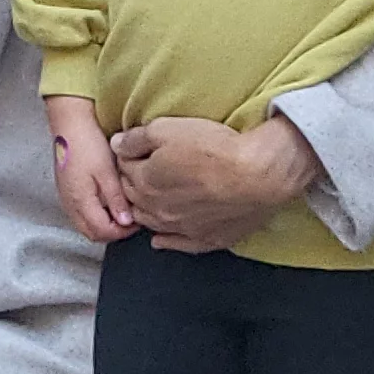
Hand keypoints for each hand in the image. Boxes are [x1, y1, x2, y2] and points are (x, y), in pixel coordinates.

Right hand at [44, 97, 135, 243]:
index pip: (102, 231)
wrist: (69, 123)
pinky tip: (109, 201)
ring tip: (122, 209)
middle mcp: (70, 204)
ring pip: (87, 225)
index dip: (122, 232)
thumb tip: (126, 222)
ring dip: (105, 224)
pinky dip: (98, 215)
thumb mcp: (106, 171)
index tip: (138, 221)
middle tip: (132, 219)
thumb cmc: (87, 143)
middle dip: (114, 232)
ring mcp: (67, 198)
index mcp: (79, 201)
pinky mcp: (68, 191)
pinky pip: (83, 214)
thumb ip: (116, 199)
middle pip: (92, 233)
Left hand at [109, 115, 319, 254]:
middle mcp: (158, 210)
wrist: (257, 175)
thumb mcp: (167, 129)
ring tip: (152, 199)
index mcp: (145, 182)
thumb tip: (116, 144)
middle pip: (134, 197)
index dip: (129, 158)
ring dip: (147, 210)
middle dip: (134, 183)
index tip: (137, 151)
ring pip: (152, 222)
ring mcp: (182, 229)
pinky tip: (160, 240)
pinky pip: (178, 245)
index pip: (124, 170)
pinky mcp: (207, 239)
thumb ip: (136, 139)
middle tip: (144, 171)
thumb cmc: (214, 148)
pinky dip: (166, 241)